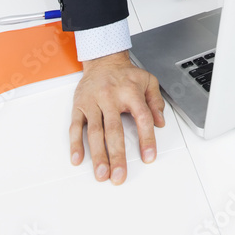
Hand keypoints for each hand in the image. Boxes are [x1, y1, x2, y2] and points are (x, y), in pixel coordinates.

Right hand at [69, 50, 164, 184]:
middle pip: (114, 129)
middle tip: (119, 175)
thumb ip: (156, 101)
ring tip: (101, 173)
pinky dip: (75, 144)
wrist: (103, 59)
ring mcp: (93, 102)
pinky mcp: (79, 105)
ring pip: (94, 131)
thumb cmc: (126, 74)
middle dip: (117, 155)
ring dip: (97, 155)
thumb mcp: (148, 81)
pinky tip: (78, 158)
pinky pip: (75, 126)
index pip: (141, 117)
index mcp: (130, 92)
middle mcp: (110, 97)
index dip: (146, 138)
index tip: (149, 157)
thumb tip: (160, 122)